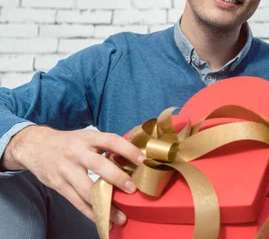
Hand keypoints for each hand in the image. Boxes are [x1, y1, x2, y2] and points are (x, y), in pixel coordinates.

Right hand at [5, 125, 144, 226]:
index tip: (143, 161)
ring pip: (87, 190)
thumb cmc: (69, 143)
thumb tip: (133, 160)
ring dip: (105, 205)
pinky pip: (76, 202)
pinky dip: (91, 213)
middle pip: (99, 166)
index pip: (112, 141)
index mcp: (88, 138)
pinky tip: (103, 220)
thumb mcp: (87, 137)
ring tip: (121, 216)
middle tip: (132, 189)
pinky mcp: (58, 185)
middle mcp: (76, 153)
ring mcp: (66, 170)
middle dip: (117, 178)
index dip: (128, 150)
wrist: (35, 146)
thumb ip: (106, 147)